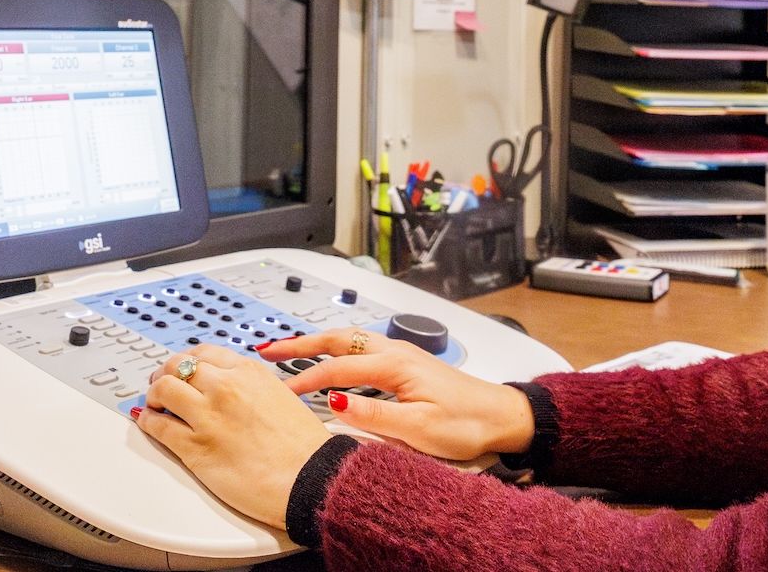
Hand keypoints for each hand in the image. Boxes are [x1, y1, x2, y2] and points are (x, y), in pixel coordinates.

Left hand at [134, 344, 330, 528]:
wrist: (311, 478)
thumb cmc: (303, 446)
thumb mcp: (281, 396)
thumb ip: (252, 386)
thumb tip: (233, 387)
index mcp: (248, 372)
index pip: (203, 353)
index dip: (187, 361)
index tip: (181, 369)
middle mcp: (225, 387)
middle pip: (177, 365)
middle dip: (165, 373)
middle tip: (160, 384)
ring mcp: (208, 416)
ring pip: (162, 389)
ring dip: (153, 396)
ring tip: (154, 404)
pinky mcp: (195, 447)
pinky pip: (157, 425)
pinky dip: (147, 421)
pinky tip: (150, 423)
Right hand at [259, 327, 534, 461]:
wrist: (502, 416)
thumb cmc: (467, 423)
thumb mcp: (419, 428)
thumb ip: (374, 414)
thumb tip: (333, 401)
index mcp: (394, 364)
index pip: (336, 369)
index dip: (303, 380)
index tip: (278, 393)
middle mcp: (394, 352)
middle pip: (337, 340)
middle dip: (299, 343)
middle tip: (266, 350)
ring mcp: (400, 355)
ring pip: (348, 341)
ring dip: (316, 343)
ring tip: (287, 350)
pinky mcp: (405, 364)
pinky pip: (360, 350)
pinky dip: (335, 351)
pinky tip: (329, 362)